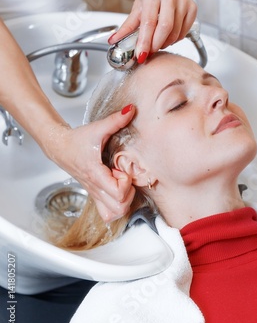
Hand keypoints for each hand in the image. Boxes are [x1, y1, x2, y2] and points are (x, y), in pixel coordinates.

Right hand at [45, 106, 135, 221]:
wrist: (59, 146)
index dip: (126, 181)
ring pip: (114, 213)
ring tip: (121, 184)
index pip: (118, 192)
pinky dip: (116, 206)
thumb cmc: (76, 140)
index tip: (122, 169)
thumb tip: (131, 110)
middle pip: (119, 208)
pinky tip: (117, 189)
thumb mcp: (97, 128)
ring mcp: (94, 193)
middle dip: (128, 192)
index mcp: (95, 174)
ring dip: (123, 201)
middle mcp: (95, 187)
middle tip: (124, 177)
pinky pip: (108, 212)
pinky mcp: (95, 194)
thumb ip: (115, 120)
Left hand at [108, 0, 196, 59]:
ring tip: (157, 43)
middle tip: (149, 51)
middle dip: (156, 44)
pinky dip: (175, 39)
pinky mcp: (192, 8)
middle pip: (165, 28)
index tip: (141, 54)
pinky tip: (168, 36)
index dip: (145, 41)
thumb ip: (127, 25)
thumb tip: (114, 40)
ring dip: (164, 43)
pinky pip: (184, 32)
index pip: (148, 22)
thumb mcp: (138, 5)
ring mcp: (183, 2)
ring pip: (175, 33)